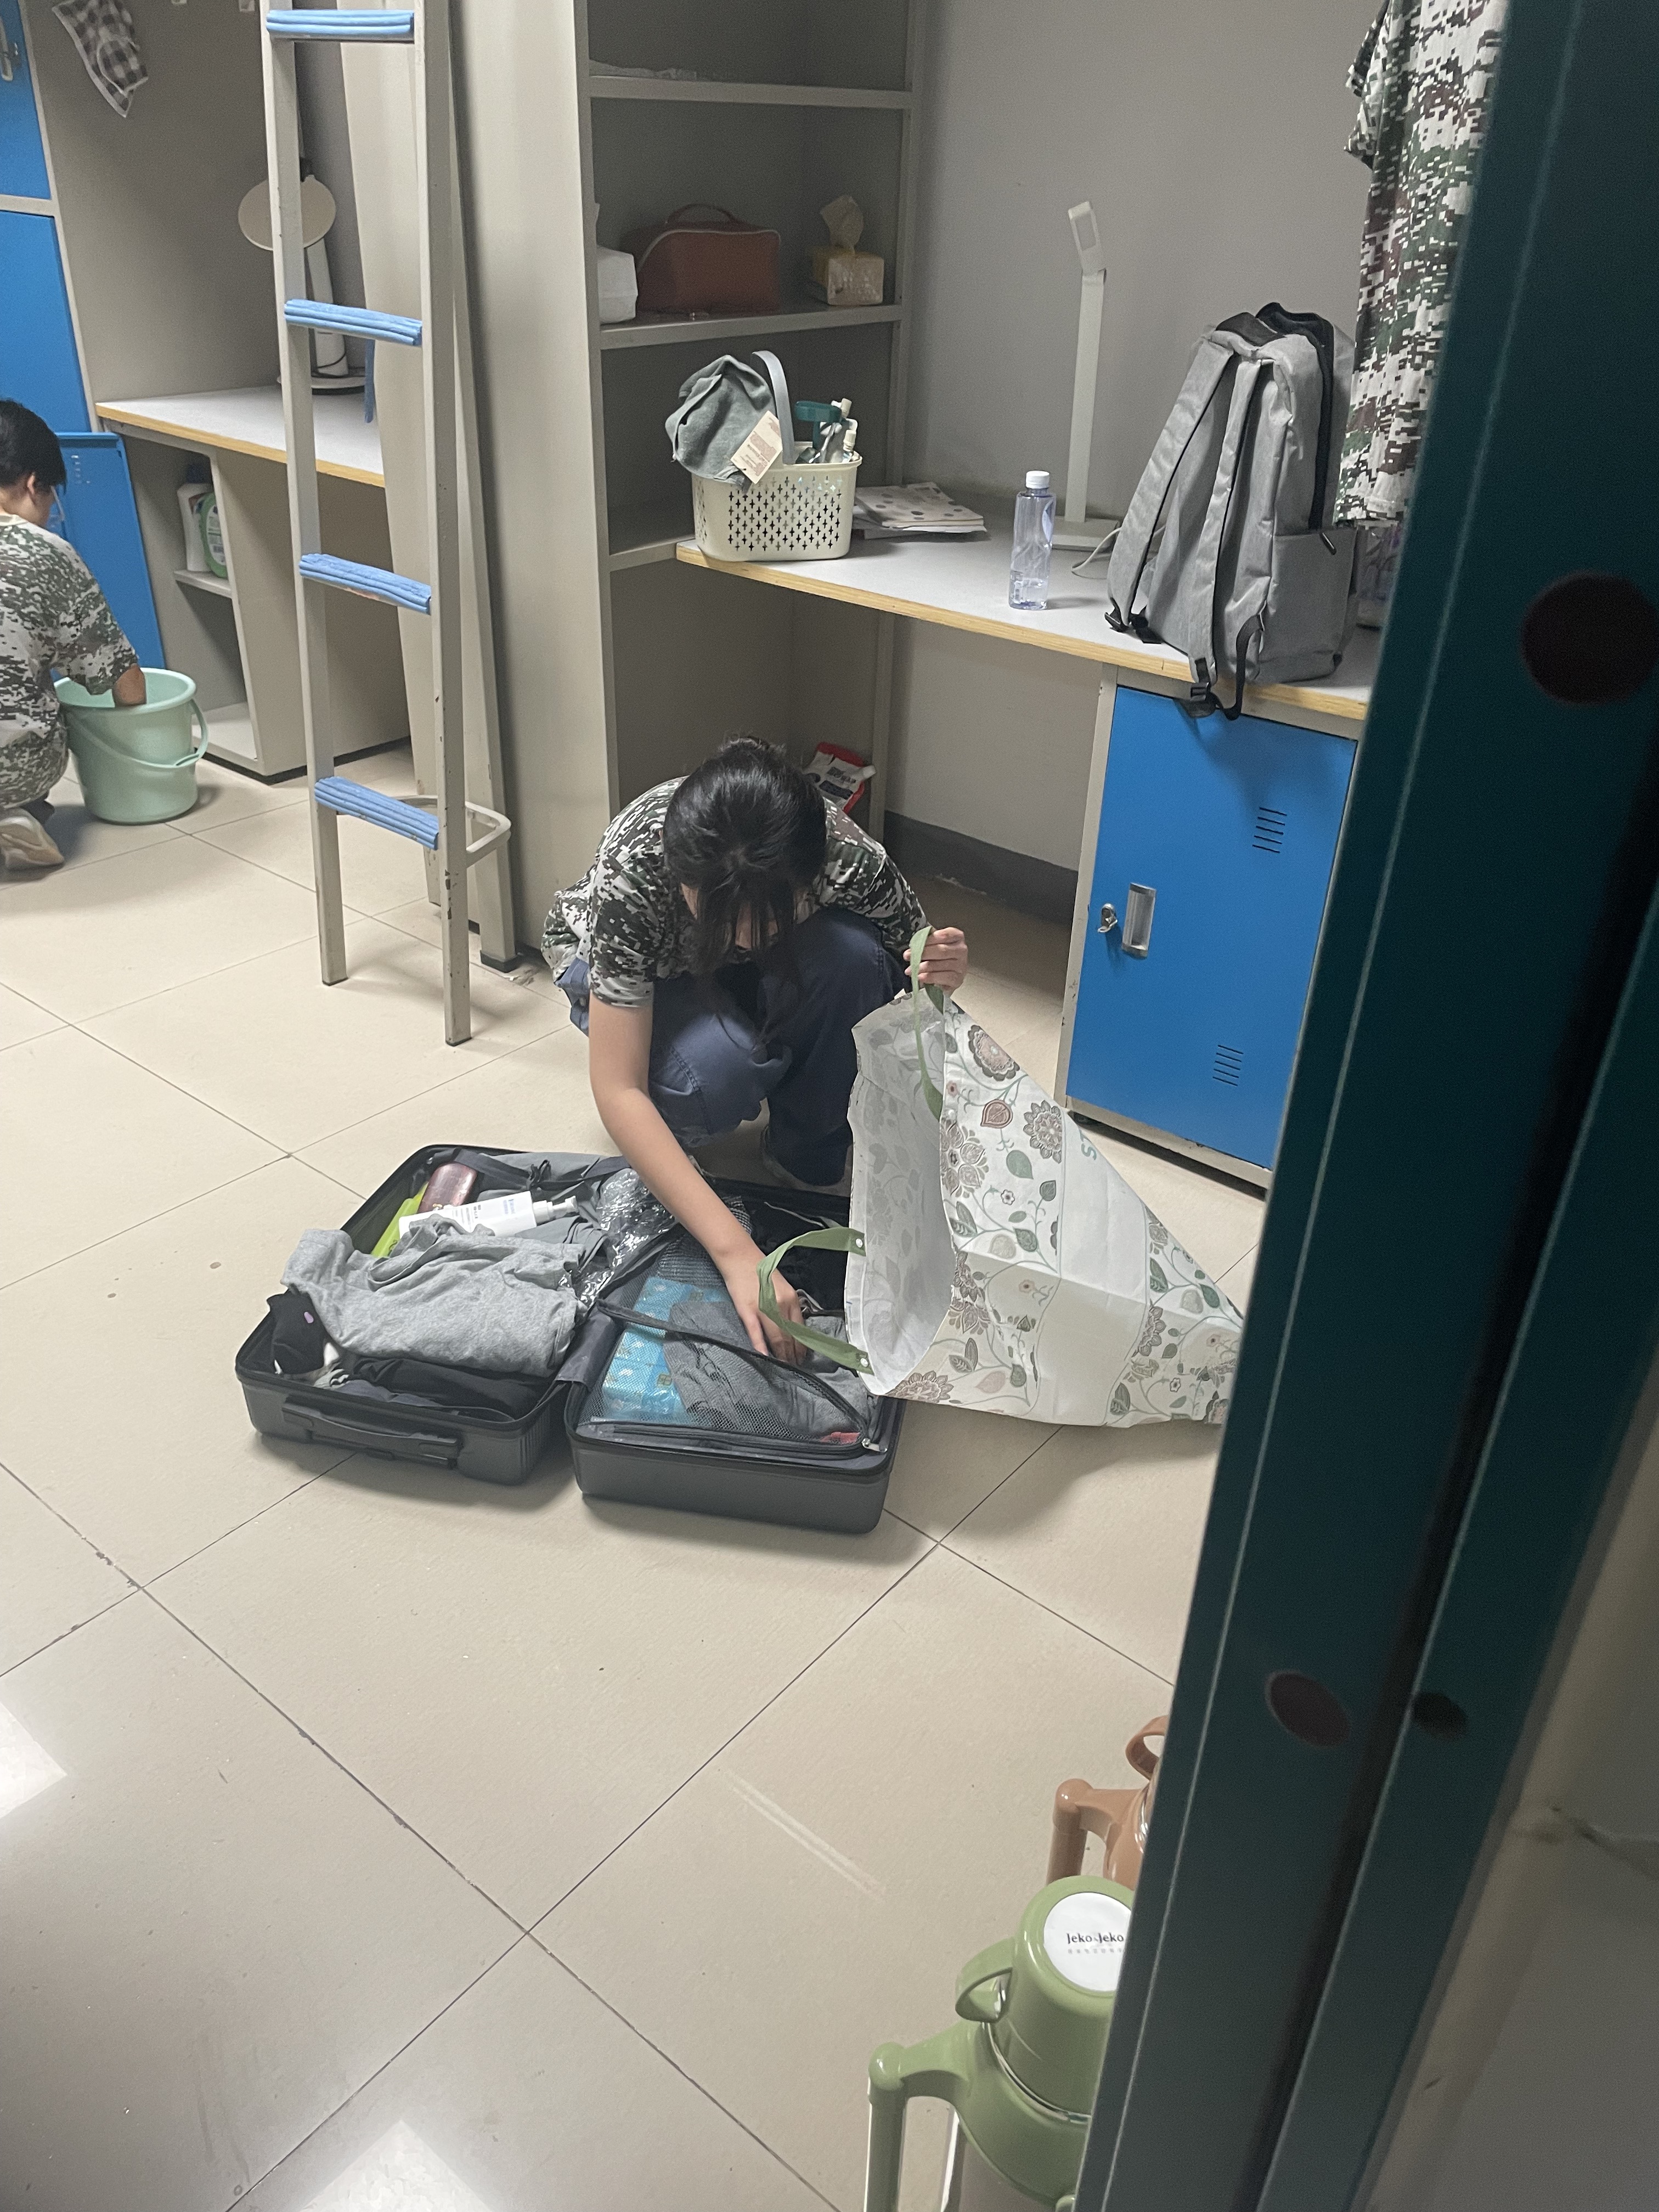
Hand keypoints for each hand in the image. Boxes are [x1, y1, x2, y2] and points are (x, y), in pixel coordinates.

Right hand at [719, 1240, 803, 1362]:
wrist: (740, 1257)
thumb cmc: (759, 1271)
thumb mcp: (781, 1287)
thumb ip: (787, 1306)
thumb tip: (791, 1326)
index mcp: (791, 1299)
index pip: (800, 1328)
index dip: (801, 1345)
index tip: (802, 1357)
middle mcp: (781, 1304)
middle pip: (790, 1336)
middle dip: (793, 1354)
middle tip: (795, 1367)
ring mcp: (764, 1308)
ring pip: (777, 1337)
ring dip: (781, 1354)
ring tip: (784, 1366)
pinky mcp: (747, 1311)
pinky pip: (756, 1333)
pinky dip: (761, 1347)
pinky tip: (765, 1357)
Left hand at [907, 926, 967, 992]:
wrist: (945, 977)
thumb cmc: (939, 958)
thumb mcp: (933, 945)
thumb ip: (928, 941)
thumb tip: (916, 941)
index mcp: (957, 937)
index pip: (946, 935)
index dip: (931, 939)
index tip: (917, 943)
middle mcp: (961, 950)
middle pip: (941, 950)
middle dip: (922, 953)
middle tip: (908, 956)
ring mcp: (961, 965)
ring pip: (940, 964)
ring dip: (922, 967)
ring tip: (910, 969)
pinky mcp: (958, 979)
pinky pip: (943, 977)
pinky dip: (930, 977)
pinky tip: (920, 977)